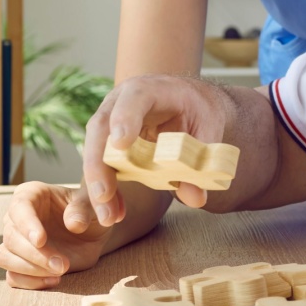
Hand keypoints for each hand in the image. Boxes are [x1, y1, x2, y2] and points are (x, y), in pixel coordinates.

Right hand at [0, 181, 107, 288]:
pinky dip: (30, 282)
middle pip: (11, 237)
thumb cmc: (89, 212)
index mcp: (31, 194)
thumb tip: (74, 224)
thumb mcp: (94, 205)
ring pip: (4, 257)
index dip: (27, 225)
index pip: (20, 207)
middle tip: (62, 264)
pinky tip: (54, 280)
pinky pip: (12, 276)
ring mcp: (15, 241)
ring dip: (30, 269)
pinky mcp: (19, 263)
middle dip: (36, 254)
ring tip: (60, 272)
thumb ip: (84, 210)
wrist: (92, 233)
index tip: (41, 240)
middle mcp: (17, 217)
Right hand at [81, 73, 244, 225]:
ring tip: (108, 216)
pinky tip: (114, 212)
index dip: (125, 118)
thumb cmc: (198, 108)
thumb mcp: (210, 128)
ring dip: (98, 185)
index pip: (134, 98)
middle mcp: (121, 102)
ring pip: (95, 151)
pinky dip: (107, 190)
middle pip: (101, 128)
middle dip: (99, 163)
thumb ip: (203, 159)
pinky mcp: (108, 143)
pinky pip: (102, 166)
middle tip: (104, 194)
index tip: (121, 144)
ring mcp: (110, 121)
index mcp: (150, 88)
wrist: (189, 100)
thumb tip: (195, 198)